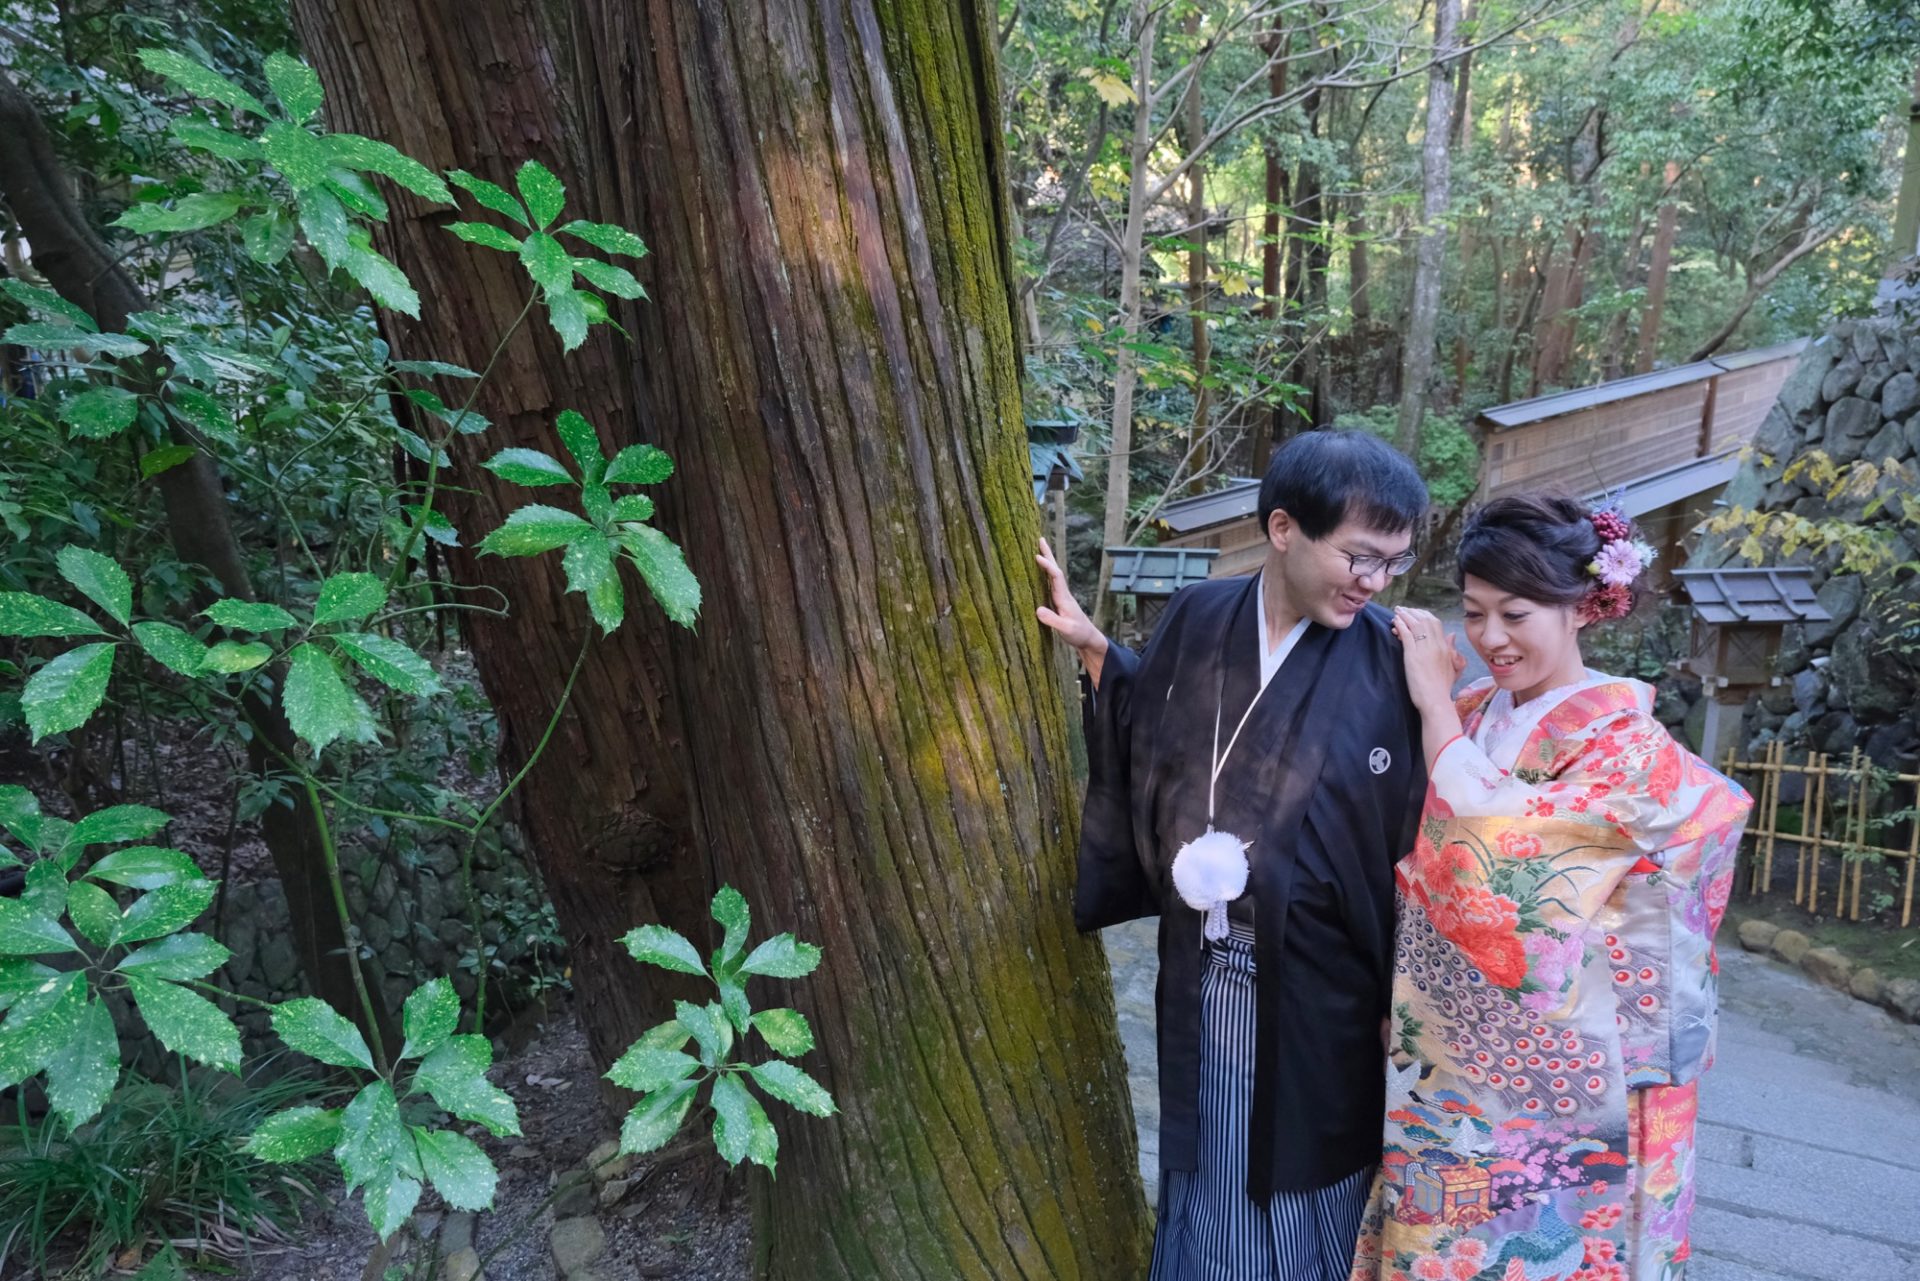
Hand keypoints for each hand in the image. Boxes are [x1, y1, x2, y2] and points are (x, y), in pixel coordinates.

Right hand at [1035, 538, 1105, 658]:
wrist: (1089, 639)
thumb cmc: (1079, 634)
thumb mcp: (1065, 629)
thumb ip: (1052, 620)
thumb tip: (1038, 609)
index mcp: (1064, 598)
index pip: (1056, 577)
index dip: (1047, 566)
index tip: (1037, 557)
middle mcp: (1063, 594)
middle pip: (1055, 570)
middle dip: (1048, 555)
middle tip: (1040, 539)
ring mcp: (1061, 597)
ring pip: (1053, 575)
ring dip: (1047, 562)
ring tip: (1038, 551)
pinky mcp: (1059, 603)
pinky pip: (1050, 584)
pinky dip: (1045, 574)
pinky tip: (1039, 573)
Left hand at [1391, 606, 1461, 712]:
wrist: (1435, 701)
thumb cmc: (1442, 688)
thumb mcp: (1452, 667)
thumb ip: (1451, 650)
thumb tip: (1452, 635)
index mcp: (1445, 647)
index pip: (1435, 623)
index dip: (1423, 615)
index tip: (1414, 614)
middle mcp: (1436, 646)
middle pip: (1425, 620)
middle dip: (1413, 612)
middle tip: (1402, 610)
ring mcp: (1425, 650)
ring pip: (1415, 625)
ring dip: (1405, 616)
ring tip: (1396, 612)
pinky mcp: (1413, 656)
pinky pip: (1407, 635)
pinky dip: (1401, 626)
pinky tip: (1395, 622)